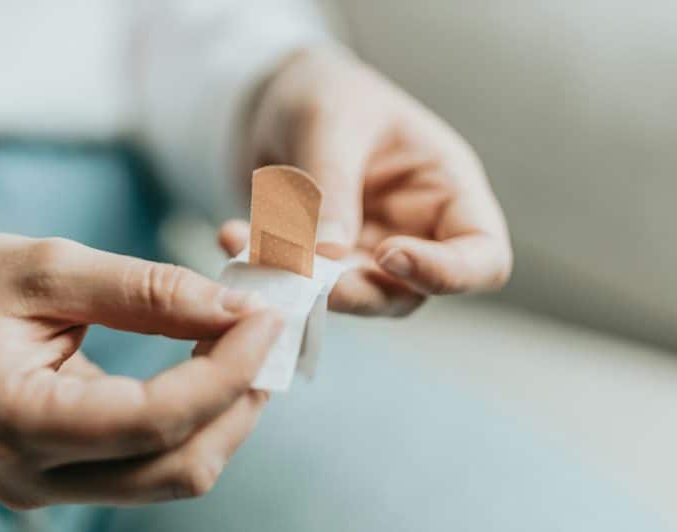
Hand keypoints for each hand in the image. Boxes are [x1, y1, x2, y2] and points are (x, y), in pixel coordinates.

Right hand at [0, 235, 281, 507]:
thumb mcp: (48, 268)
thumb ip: (146, 291)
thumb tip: (236, 309)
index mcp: (13, 421)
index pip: (150, 421)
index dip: (224, 372)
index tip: (265, 317)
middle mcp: (31, 478)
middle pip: (176, 468)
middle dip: (238, 401)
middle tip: (267, 332)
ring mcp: (46, 491)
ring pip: (173, 475)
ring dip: (224, 414)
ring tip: (245, 346)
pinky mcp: (63, 482)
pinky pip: (151, 465)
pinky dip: (194, 420)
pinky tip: (208, 369)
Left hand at [222, 48, 511, 315]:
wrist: (271, 95)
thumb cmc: (324, 91)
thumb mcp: (330, 124)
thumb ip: (331, 189)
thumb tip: (329, 260)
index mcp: (446, 190)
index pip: (482, 258)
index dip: (446, 273)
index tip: (389, 255)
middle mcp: (414, 231)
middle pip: (408, 293)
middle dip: (354, 292)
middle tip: (302, 276)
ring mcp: (365, 253)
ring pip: (347, 298)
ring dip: (297, 282)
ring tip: (246, 243)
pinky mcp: (318, 264)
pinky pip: (295, 282)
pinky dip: (262, 267)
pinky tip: (230, 234)